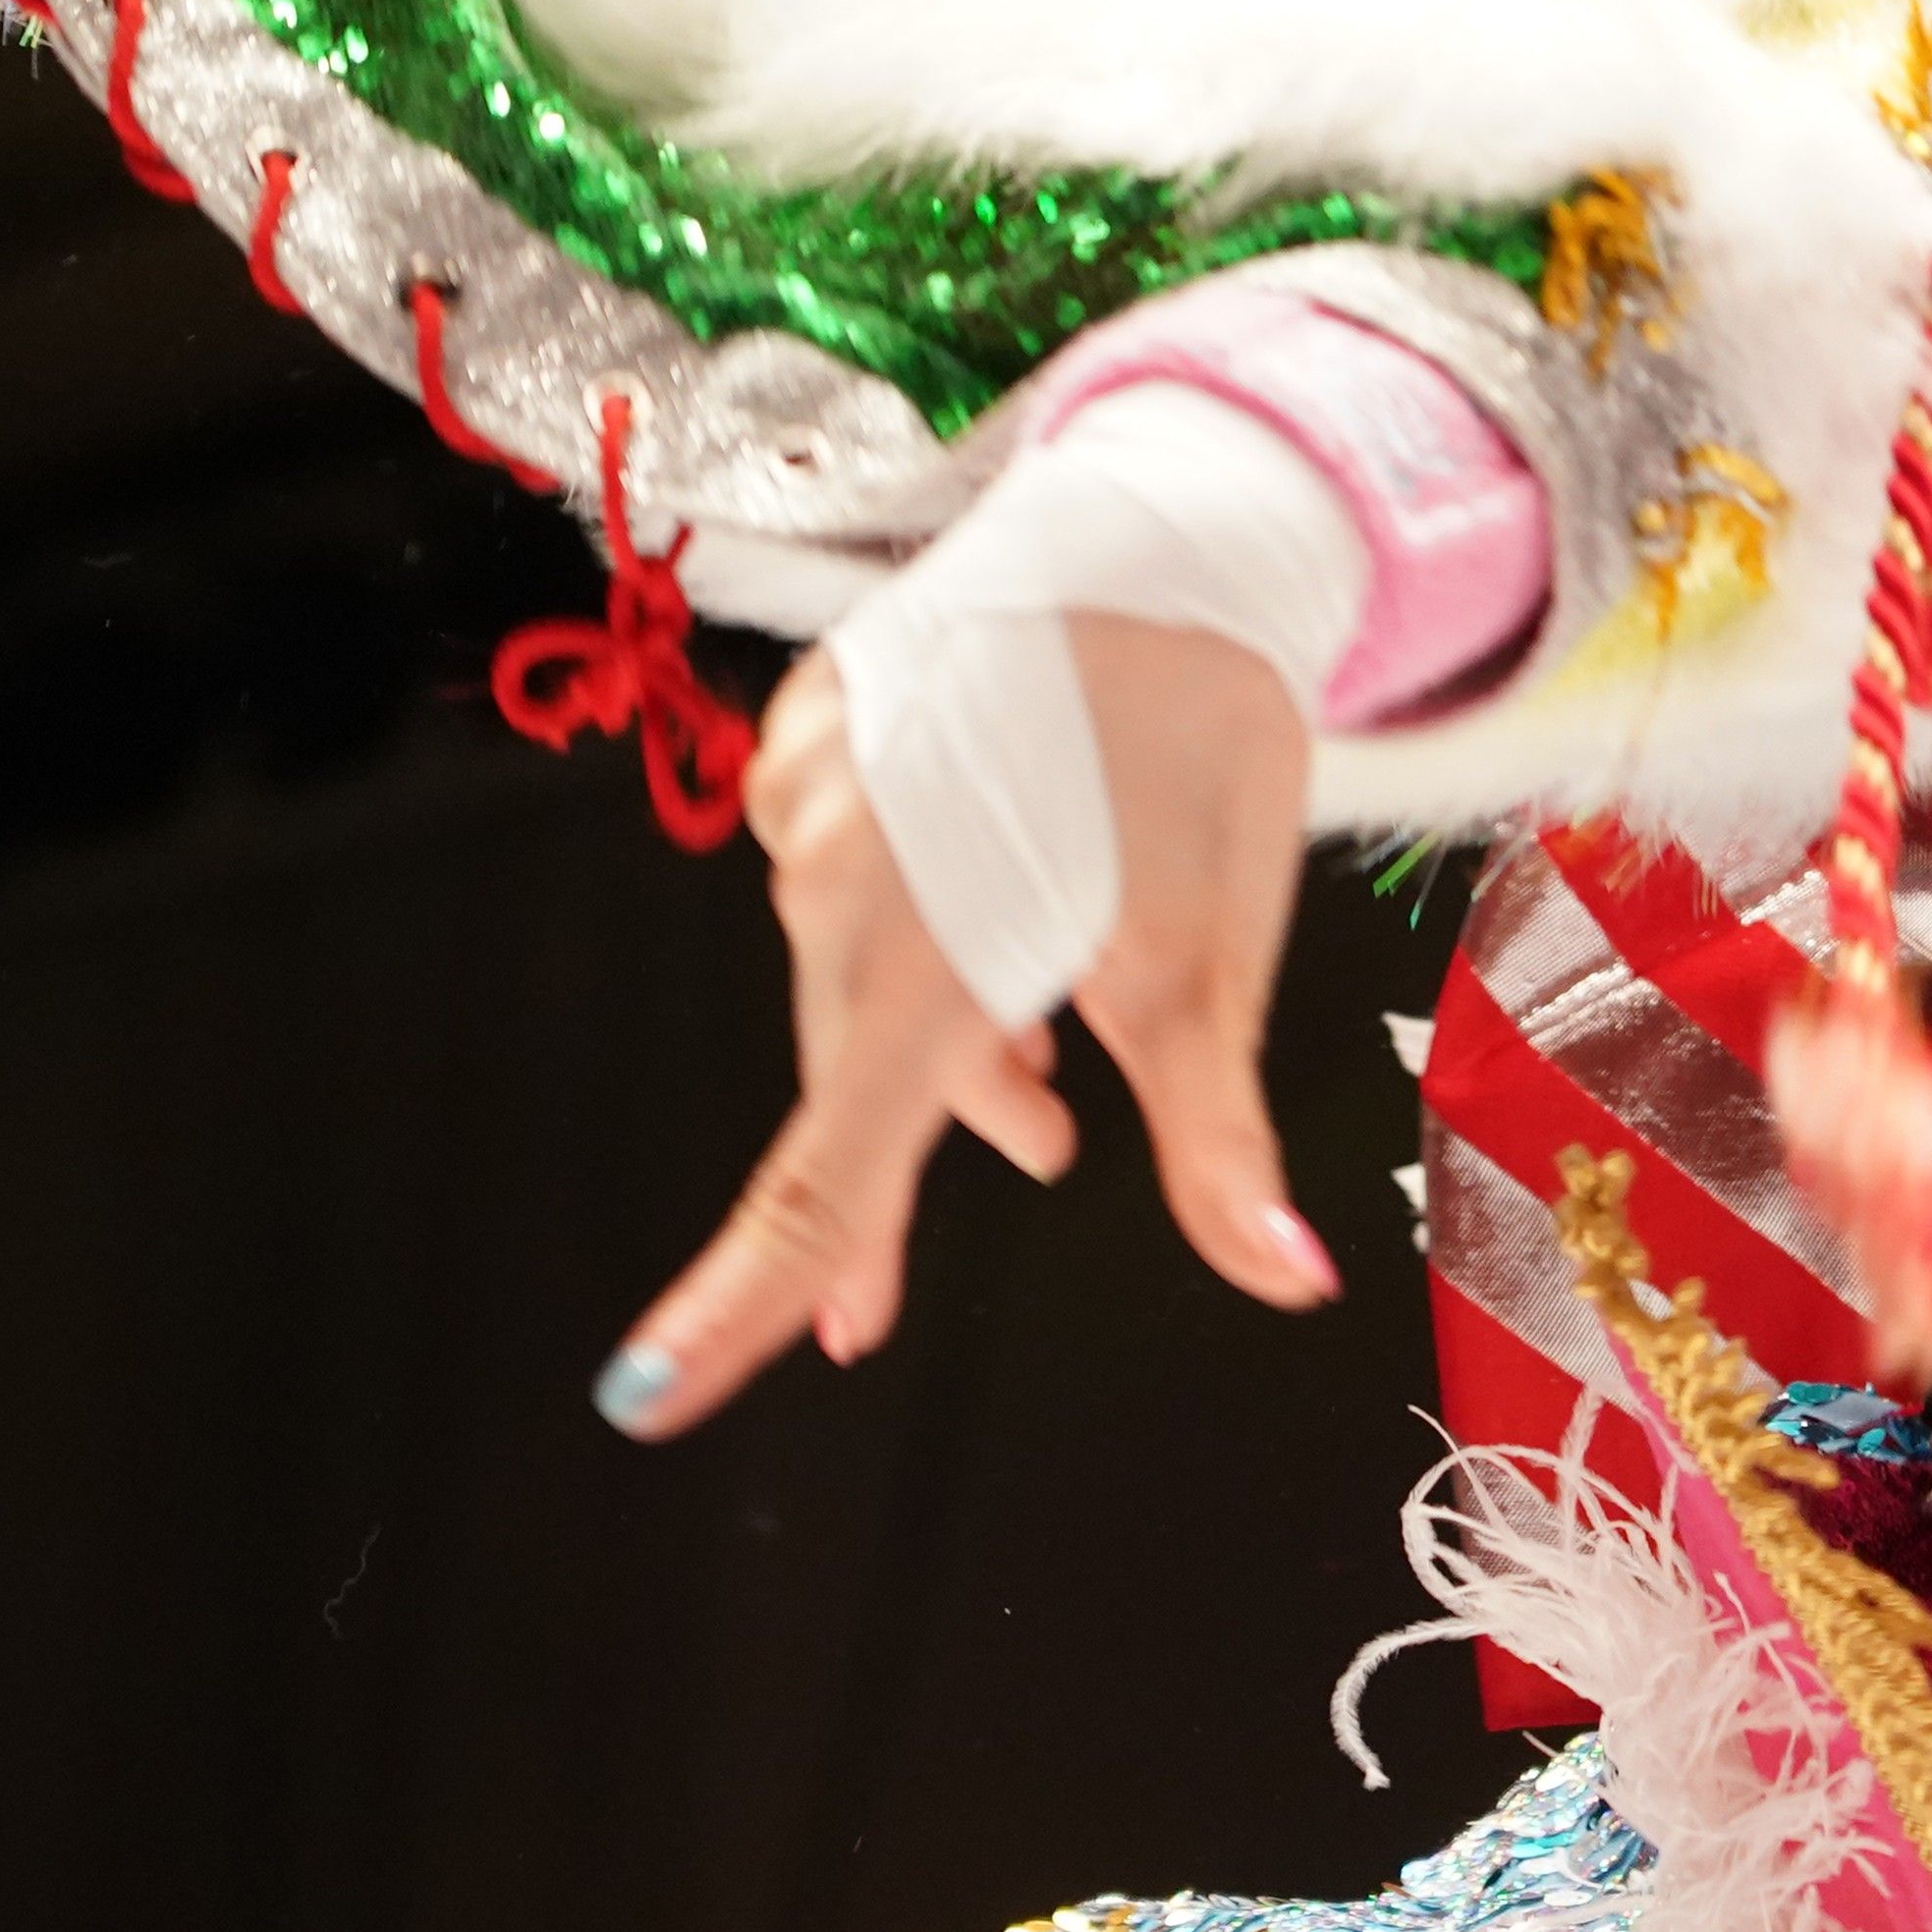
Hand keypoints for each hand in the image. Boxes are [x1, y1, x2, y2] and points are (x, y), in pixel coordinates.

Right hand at [592, 616, 1335, 1441]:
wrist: (1173, 529)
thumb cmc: (1199, 746)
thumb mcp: (1215, 957)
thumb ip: (1220, 1138)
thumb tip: (1293, 1280)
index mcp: (923, 961)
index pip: (820, 1177)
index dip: (734, 1303)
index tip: (638, 1402)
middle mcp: (834, 885)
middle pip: (860, 1074)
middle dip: (938, 1146)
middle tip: (1036, 1164)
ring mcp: (812, 799)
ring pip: (865, 973)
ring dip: (955, 1035)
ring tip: (1055, 1075)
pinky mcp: (817, 729)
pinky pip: (852, 868)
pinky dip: (923, 920)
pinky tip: (1008, 907)